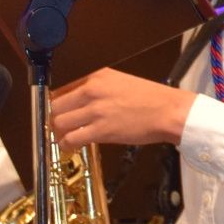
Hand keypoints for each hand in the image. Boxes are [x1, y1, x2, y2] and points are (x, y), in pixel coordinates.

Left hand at [50, 69, 195, 148]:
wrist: (168, 112)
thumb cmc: (151, 98)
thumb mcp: (120, 81)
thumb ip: (98, 87)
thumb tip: (80, 99)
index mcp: (97, 76)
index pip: (62, 87)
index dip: (57, 102)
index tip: (58, 110)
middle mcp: (92, 90)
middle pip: (56, 105)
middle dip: (55, 118)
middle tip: (59, 126)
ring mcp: (96, 110)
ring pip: (60, 123)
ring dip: (59, 133)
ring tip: (63, 138)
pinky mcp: (101, 130)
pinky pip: (72, 139)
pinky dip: (67, 145)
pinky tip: (70, 147)